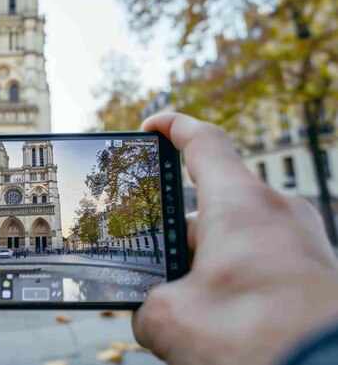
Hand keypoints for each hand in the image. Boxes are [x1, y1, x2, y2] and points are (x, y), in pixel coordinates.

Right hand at [134, 113, 337, 364]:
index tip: (151, 126)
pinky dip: (237, 280)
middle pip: (212, 207)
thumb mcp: (171, 320)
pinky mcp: (318, 270)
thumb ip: (148, 306)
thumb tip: (152, 311)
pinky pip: (264, 261)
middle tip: (155, 273)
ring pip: (236, 238)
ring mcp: (304, 241)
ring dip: (208, 266)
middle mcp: (278, 211)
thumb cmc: (258, 340)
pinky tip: (224, 321)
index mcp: (240, 203)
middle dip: (179, 240)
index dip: (172, 127)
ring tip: (191, 311)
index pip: (203, 141)